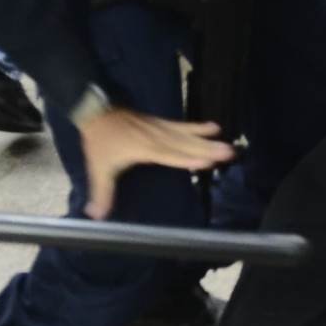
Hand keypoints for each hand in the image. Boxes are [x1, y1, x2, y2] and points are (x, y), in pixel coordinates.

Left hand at [75, 107, 232, 217]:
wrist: (96, 110)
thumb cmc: (100, 141)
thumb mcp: (99, 167)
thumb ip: (102, 191)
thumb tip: (96, 215)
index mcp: (145, 148)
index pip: (171, 155)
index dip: (188, 159)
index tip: (208, 161)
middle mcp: (157, 137)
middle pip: (185, 144)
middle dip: (207, 148)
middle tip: (229, 152)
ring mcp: (160, 128)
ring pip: (187, 135)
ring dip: (207, 139)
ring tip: (227, 143)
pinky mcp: (160, 123)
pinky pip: (181, 126)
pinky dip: (197, 127)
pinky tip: (213, 127)